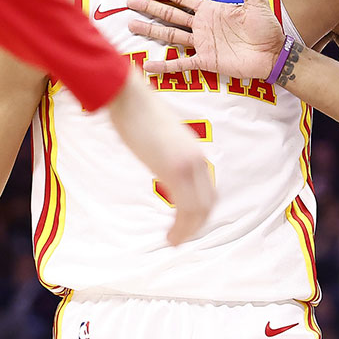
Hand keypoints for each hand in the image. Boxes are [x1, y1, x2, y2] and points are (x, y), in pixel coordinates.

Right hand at [103, 75, 216, 244]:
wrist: (129, 96)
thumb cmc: (137, 112)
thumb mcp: (159, 137)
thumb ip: (165, 153)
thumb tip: (159, 163)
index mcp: (193, 151)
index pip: (208, 188)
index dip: (201, 210)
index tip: (188, 223)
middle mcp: (196, 159)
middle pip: (208, 201)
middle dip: (197, 224)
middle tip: (181, 237)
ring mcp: (187, 165)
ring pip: (199, 209)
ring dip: (189, 230)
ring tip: (175, 242)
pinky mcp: (174, 170)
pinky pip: (184, 208)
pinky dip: (181, 227)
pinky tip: (170, 237)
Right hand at [125, 0, 284, 79]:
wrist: (273, 52)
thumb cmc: (266, 27)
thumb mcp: (255, 0)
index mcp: (210, 10)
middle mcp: (202, 26)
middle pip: (169, 15)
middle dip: (149, 8)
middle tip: (129, 2)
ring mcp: (202, 44)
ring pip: (170, 36)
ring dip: (151, 31)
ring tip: (132, 25)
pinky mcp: (206, 61)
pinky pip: (181, 63)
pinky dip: (164, 65)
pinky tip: (147, 67)